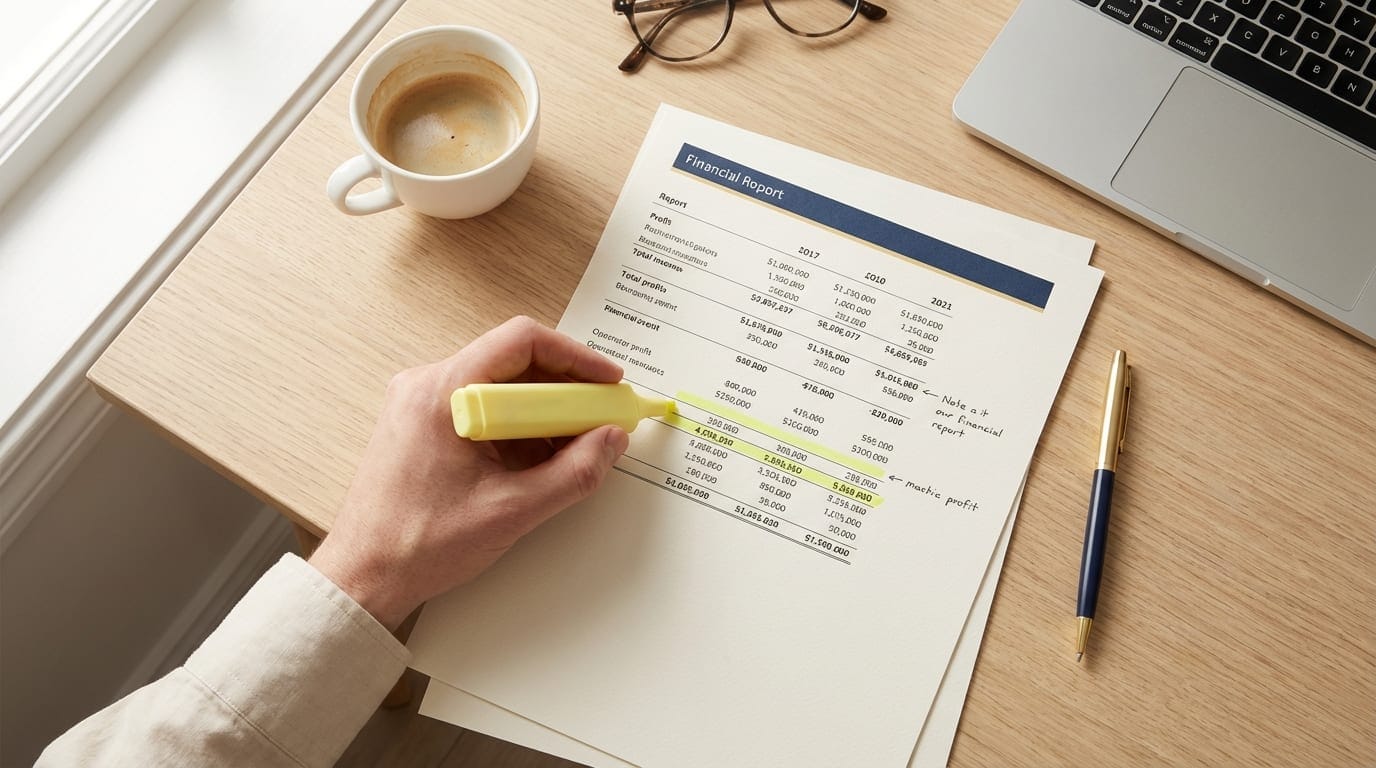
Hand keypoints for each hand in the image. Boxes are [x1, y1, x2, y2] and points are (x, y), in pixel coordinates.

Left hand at [309, 316, 629, 629]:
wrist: (363, 577)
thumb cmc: (417, 544)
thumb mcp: (513, 510)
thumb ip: (574, 473)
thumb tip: (611, 441)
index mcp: (442, 392)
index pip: (521, 342)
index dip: (575, 358)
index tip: (607, 382)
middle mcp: (427, 386)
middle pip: (513, 363)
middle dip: (565, 391)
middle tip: (602, 418)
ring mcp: (421, 405)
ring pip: (500, 389)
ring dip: (543, 415)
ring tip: (573, 451)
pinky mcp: (423, 426)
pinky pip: (483, 410)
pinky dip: (518, 430)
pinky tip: (539, 463)